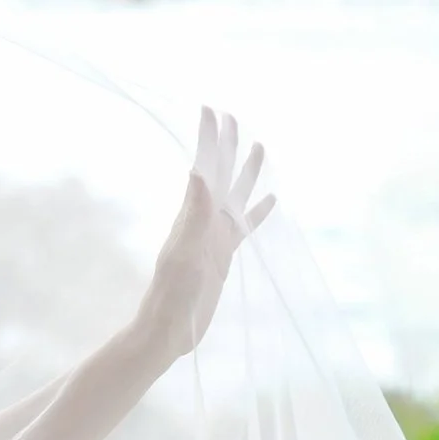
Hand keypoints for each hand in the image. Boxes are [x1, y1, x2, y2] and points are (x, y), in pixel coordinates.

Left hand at [136, 107, 275, 362]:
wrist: (168, 330)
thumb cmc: (172, 296)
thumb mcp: (183, 254)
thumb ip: (192, 216)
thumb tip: (198, 173)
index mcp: (194, 215)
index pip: (205, 167)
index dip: (209, 139)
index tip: (212, 109)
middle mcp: (204, 220)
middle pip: (222, 173)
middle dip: (227, 146)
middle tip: (234, 116)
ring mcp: (215, 237)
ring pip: (237, 194)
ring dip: (247, 171)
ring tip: (260, 147)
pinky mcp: (225, 255)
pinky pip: (247, 225)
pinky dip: (259, 211)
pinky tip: (270, 201)